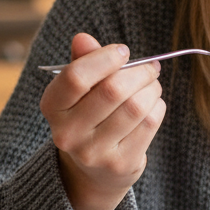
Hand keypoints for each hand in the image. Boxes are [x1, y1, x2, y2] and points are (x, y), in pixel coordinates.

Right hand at [40, 32, 165, 209]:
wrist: (93, 171)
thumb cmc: (89, 115)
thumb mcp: (80, 90)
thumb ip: (83, 62)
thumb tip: (83, 38)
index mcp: (52, 107)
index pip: (76, 77)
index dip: (104, 58)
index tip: (123, 52)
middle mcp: (68, 133)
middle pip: (112, 91)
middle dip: (139, 72)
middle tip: (150, 67)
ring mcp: (94, 153)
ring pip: (135, 107)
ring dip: (152, 89)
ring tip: (152, 84)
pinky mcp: (120, 164)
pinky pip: (148, 124)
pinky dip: (157, 107)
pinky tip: (152, 105)